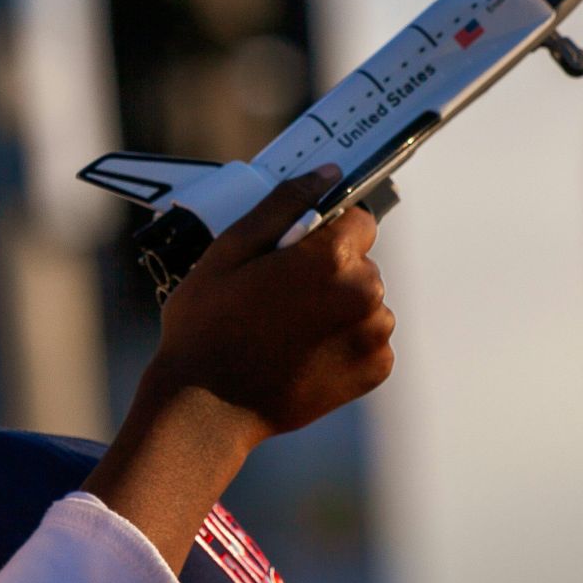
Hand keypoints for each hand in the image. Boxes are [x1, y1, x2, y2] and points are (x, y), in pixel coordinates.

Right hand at [81, 165, 395, 571]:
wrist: (208, 408)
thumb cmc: (207, 325)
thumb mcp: (229, 251)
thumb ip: (283, 205)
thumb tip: (327, 174)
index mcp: (331, 258)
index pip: (355, 219)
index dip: (322, 232)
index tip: (291, 254)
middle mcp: (364, 293)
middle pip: (359, 262)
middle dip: (327, 271)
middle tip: (276, 297)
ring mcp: (373, 335)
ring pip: (364, 301)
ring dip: (336, 307)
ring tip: (287, 330)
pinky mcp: (375, 370)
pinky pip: (368, 338)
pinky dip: (343, 341)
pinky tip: (303, 353)